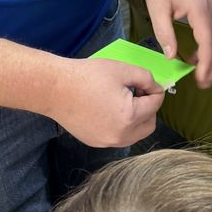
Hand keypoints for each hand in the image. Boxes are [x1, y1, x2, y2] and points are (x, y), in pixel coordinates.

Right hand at [46, 57, 163, 147]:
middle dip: (148, 108)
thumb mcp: (122, 69)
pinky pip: (117, 136)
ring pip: (134, 133)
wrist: (56, 88)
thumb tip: (155, 87)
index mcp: (130, 117)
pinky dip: (120, 125)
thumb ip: (145, 77)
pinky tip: (107, 108)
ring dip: (136, 118)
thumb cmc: (88, 76)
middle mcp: (120, 135)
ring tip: (122, 99)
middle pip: (149, 125)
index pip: (155, 105)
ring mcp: (107, 142)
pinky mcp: (95, 142)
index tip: (145, 81)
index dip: (154, 89)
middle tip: (136, 92)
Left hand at [145, 0, 211, 87]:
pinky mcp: (210, 7)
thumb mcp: (156, 7)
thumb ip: (164, 33)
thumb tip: (171, 57)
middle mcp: (211, 9)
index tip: (199, 80)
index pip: (208, 42)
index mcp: (199, 9)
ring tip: (201, 74)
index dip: (206, 64)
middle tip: (203, 84)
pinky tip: (198, 55)